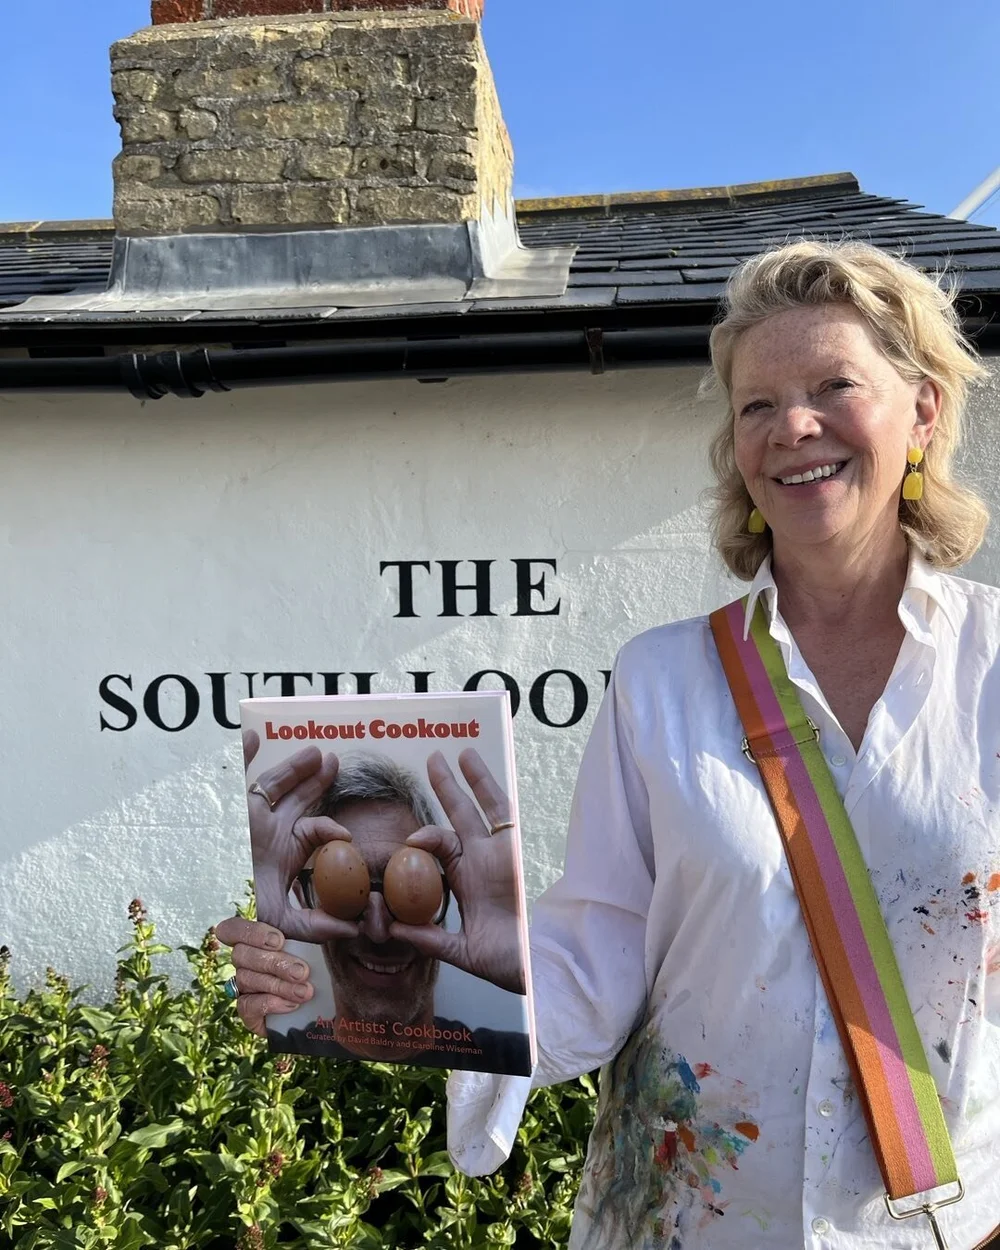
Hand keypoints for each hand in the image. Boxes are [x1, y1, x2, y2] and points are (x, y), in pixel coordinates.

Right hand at [215, 916, 314, 1036]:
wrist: (323, 1007)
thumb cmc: (317, 965)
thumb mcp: (321, 942)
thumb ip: (323, 924)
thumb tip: (339, 915)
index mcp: (257, 937)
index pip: (232, 928)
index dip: (250, 932)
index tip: (279, 940)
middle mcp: (245, 960)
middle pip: (241, 954)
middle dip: (275, 963)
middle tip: (302, 972)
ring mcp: (244, 986)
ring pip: (247, 979)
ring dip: (278, 985)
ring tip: (305, 992)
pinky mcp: (248, 1011)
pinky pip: (247, 1005)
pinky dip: (269, 1003)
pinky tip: (291, 1004)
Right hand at [243, 727, 359, 944]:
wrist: (202, 905)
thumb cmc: (237, 914)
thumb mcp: (278, 921)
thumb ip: (313, 923)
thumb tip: (352, 929)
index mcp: (283, 849)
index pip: (313, 828)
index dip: (330, 826)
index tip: (345, 834)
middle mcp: (268, 829)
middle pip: (298, 797)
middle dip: (318, 780)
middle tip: (337, 762)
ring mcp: (248, 815)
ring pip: (274, 783)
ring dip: (293, 767)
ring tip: (316, 752)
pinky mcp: (228, 807)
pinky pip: (233, 775)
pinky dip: (241, 754)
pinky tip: (252, 737)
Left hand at [389, 749, 525, 994]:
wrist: (539, 965)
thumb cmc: (508, 962)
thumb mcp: (461, 951)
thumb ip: (429, 938)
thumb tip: (391, 929)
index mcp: (466, 883)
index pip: (438, 850)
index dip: (421, 839)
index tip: (408, 841)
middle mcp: (481, 862)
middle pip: (459, 817)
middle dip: (446, 789)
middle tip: (431, 760)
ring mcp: (499, 853)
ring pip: (479, 808)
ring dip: (465, 781)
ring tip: (451, 753)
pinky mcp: (515, 848)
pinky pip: (501, 812)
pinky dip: (485, 786)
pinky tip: (471, 762)